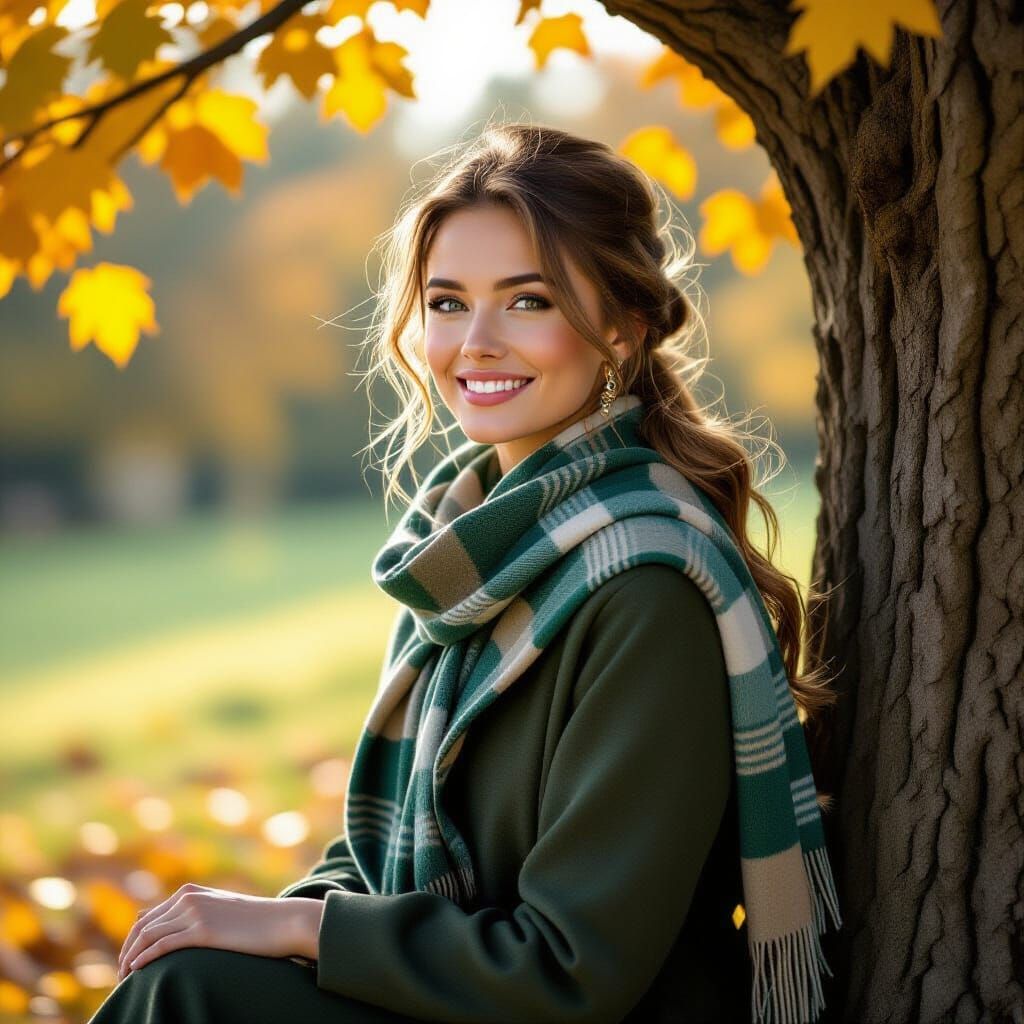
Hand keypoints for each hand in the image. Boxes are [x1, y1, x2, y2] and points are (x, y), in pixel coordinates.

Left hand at [117, 883, 300, 980]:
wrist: (282, 922)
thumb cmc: (254, 921)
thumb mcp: (219, 912)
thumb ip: (193, 914)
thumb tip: (169, 924)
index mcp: (191, 892)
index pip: (147, 916)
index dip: (133, 940)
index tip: (128, 962)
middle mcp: (189, 898)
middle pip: (142, 926)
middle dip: (127, 950)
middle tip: (121, 974)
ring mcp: (195, 912)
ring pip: (148, 935)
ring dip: (131, 958)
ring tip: (125, 978)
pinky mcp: (203, 930)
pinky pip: (162, 944)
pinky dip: (145, 958)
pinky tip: (137, 971)